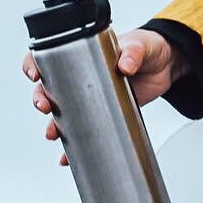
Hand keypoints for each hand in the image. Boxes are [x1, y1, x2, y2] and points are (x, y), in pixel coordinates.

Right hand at [23, 27, 186, 166]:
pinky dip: (75, 146)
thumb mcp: (141, 45)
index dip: (36, 64)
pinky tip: (68, 157)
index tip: (35, 74)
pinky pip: (84, 130)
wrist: (167, 65)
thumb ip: (134, 52)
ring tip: (54, 134)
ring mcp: (91, 96)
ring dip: (54, 125)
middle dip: (42, 98)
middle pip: (50, 87)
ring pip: (62, 112)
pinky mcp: (104, 113)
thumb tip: (125, 64)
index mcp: (84, 52)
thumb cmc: (148, 48)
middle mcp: (81, 75)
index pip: (50, 54)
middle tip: (46, 106)